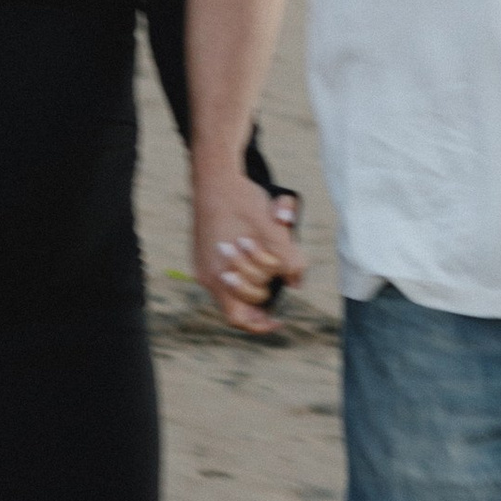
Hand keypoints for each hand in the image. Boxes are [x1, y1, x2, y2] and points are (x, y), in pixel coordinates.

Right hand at [193, 170, 303, 333]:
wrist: (215, 176)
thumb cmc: (242, 202)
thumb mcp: (272, 231)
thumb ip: (288, 260)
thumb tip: (297, 283)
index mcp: (219, 275)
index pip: (239, 317)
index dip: (261, 324)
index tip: (279, 319)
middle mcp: (208, 274)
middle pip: (242, 300)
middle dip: (265, 289)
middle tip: (282, 276)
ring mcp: (204, 263)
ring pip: (236, 285)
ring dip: (258, 273)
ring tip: (271, 256)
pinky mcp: (205, 252)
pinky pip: (228, 271)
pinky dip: (247, 265)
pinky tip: (257, 249)